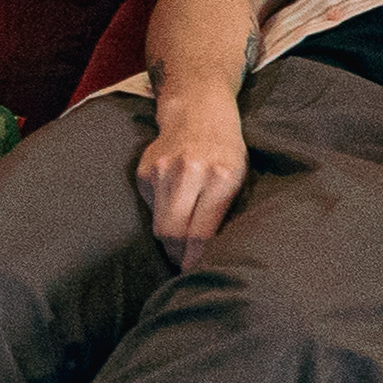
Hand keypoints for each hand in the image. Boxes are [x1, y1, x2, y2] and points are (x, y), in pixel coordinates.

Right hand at [133, 103, 248, 267]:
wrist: (197, 109)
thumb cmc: (226, 149)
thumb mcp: (238, 176)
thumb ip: (223, 210)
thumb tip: (212, 252)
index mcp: (220, 176)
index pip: (201, 233)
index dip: (197, 259)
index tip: (198, 272)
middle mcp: (189, 171)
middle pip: (172, 233)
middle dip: (178, 256)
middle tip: (186, 265)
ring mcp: (162, 169)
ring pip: (158, 224)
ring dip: (169, 241)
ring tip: (179, 247)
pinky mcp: (144, 170)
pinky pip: (152, 207)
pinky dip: (162, 215)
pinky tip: (173, 208)